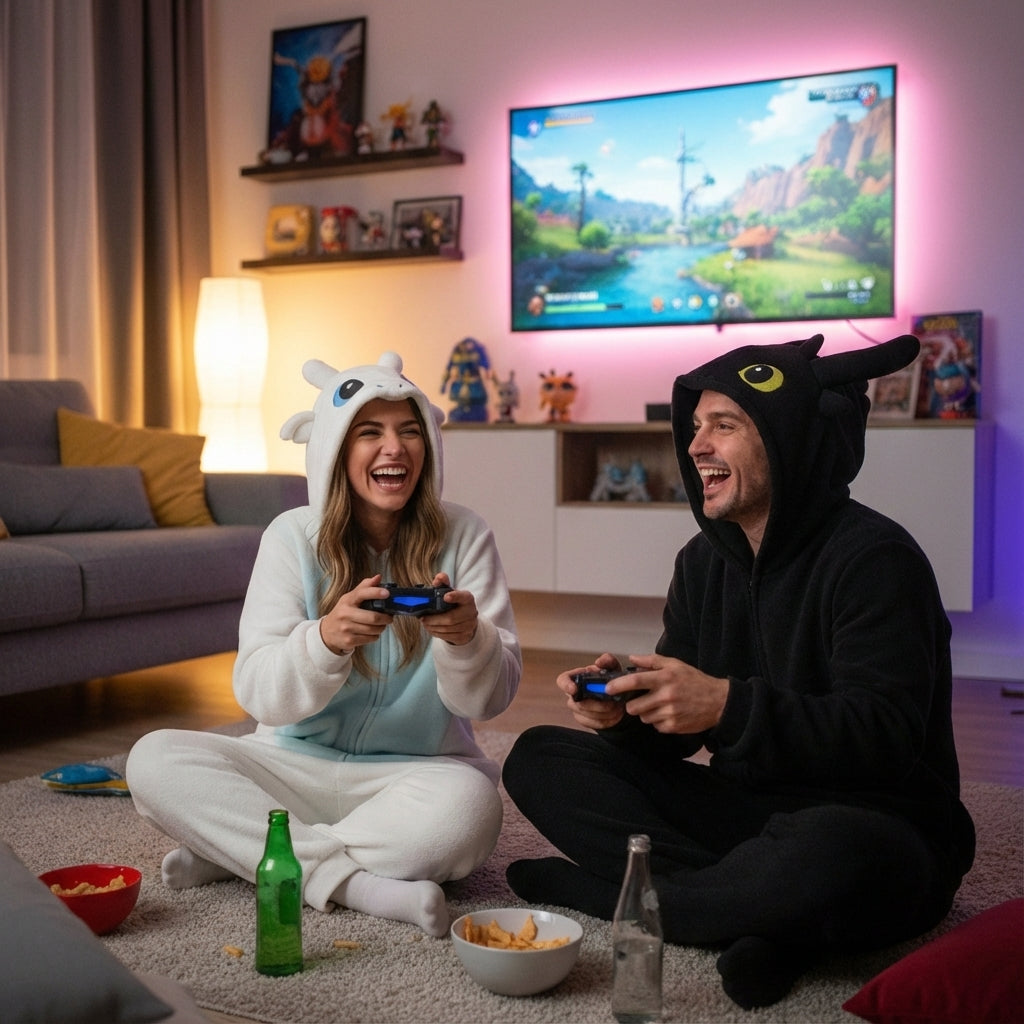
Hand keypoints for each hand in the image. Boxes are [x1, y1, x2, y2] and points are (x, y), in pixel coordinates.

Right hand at [319, 574, 391, 653]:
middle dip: (386, 618)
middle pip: (373, 617)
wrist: (327, 632)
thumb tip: (378, 577)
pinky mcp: (348, 640)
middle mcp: (345, 614)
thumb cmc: (343, 612)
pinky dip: (375, 636)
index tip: (387, 593)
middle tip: (389, 618)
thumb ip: (364, 587)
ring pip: (373, 629)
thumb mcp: (350, 598)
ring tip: (382, 625)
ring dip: (382, 628)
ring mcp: (346, 628)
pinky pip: (370, 639)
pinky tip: (372, 633)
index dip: (376, 592)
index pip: (362, 593)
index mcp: (347, 600)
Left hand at [418, 572, 478, 645]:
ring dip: (433, 627)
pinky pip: (448, 636)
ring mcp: (469, 626)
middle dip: (435, 619)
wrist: (467, 620)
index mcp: (467, 599)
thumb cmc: (454, 604)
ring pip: (448, 629)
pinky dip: (437, 633)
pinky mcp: (464, 636)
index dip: (455, 596)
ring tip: (424, 623)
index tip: (446, 597)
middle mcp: (471, 612)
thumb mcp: (449, 592)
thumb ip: (443, 583)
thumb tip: (439, 577)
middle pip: (451, 618)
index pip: (463, 597)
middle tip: (422, 618)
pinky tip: (431, 629)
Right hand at [557, 653, 627, 730]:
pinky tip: (616, 715)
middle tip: (613, 703)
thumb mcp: (612, 668)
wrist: (617, 697)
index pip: (562, 680)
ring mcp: (577, 708)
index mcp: (576, 677)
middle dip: (597, 704)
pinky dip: (607, 720)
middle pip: (578, 702)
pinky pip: (593, 723)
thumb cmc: (610, 680)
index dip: (566, 685)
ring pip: (586, 714)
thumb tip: (600, 661)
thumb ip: (608, 661)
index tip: (574, 689)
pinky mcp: (584, 720)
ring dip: (605, 713)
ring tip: (618, 708)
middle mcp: (573, 694)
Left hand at [606, 654, 727, 733]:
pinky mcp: (674, 727)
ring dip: (646, 713)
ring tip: (659, 705)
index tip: (608, 688)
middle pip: (634, 706)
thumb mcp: (675, 665)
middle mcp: (666, 696)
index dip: (618, 685)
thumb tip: (632, 659)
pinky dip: (658, 721)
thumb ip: (652, 661)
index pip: (635, 681)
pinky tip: (668, 713)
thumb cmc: (695, 681)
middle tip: (640, 700)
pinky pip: (655, 726)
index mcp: (665, 678)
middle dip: (632, 704)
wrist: (718, 702)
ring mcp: (670, 713)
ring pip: (643, 717)